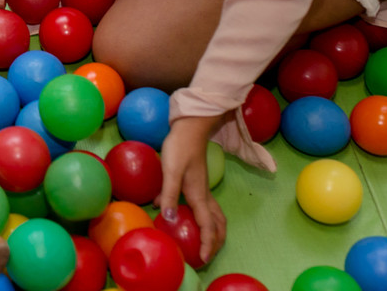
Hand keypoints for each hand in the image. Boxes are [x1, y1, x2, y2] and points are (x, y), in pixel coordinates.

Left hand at [157, 114, 227, 264]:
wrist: (189, 127)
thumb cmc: (180, 147)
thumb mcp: (170, 171)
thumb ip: (170, 194)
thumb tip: (170, 219)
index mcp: (198, 195)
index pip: (208, 225)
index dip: (208, 243)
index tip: (205, 259)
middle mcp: (203, 194)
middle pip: (217, 223)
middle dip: (216, 240)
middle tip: (208, 255)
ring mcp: (202, 188)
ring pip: (214, 214)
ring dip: (213, 230)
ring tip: (204, 241)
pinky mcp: (197, 181)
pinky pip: (204, 205)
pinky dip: (202, 217)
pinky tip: (182, 214)